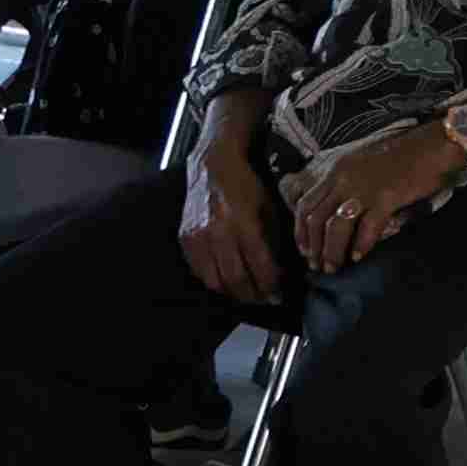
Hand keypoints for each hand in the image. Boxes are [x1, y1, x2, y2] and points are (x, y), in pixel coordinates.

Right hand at [178, 141, 284, 304]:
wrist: (213, 165)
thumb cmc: (246, 185)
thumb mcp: (268, 208)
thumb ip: (272, 241)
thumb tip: (281, 272)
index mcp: (242, 222)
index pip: (259, 266)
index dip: (271, 286)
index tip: (279, 295)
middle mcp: (217, 232)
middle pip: (236, 279)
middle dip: (254, 295)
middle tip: (266, 300)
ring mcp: (197, 237)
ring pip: (215, 281)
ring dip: (234, 294)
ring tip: (248, 295)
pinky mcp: (185, 239)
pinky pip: (200, 271)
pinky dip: (215, 281)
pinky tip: (228, 281)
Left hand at [284, 120, 458, 273]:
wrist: (436, 144)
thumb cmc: (406, 155)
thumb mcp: (365, 163)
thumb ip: (349, 183)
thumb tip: (339, 211)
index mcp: (338, 170)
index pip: (306, 203)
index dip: (301, 230)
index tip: (305, 249)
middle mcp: (345, 178)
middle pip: (316, 219)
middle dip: (313, 247)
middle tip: (317, 265)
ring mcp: (365, 188)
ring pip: (336, 227)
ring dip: (332, 251)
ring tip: (334, 268)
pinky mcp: (387, 197)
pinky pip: (367, 228)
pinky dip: (361, 245)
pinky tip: (359, 257)